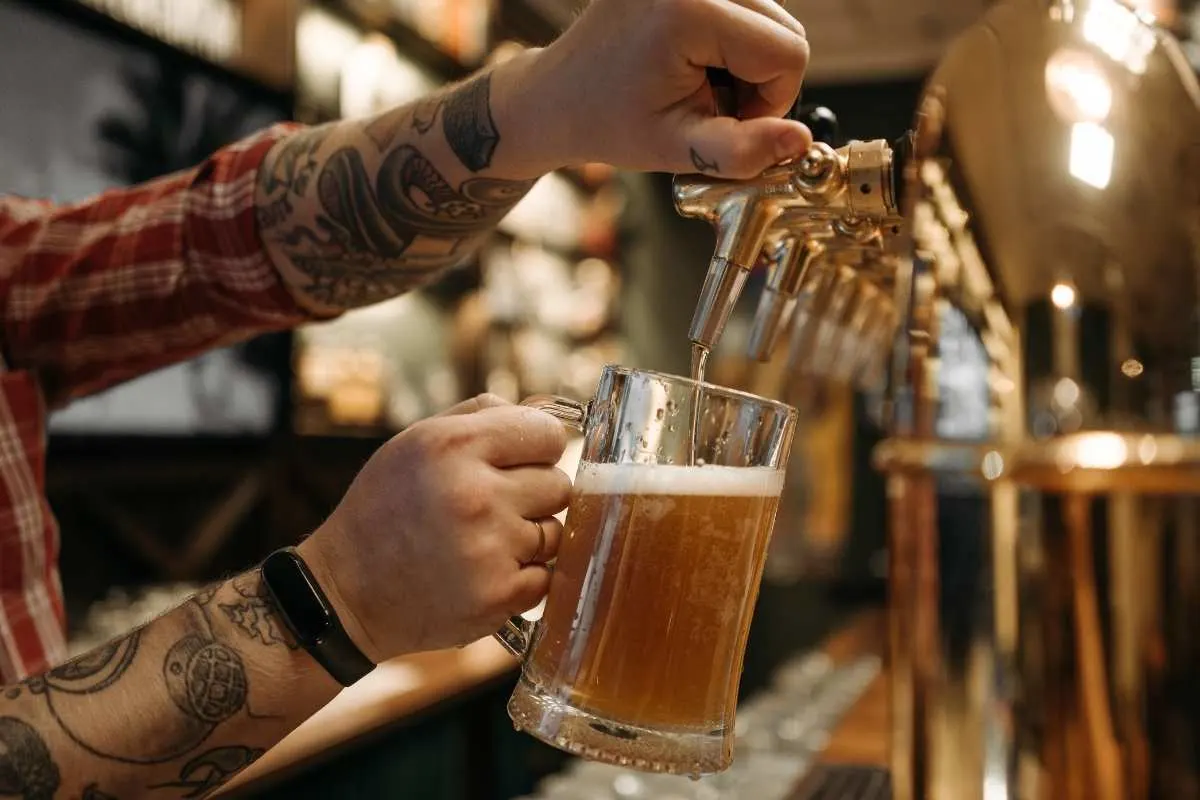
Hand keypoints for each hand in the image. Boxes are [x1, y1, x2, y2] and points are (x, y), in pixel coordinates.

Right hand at [299, 395, 570, 660]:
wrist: (346, 593)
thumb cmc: (387, 508)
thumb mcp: (418, 442)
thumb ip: (485, 416)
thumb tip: (552, 413)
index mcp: (452, 446)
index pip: (548, 434)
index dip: (537, 448)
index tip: (518, 462)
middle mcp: (474, 494)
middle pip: (558, 484)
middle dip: (533, 495)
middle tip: (490, 508)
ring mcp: (488, 549)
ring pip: (555, 532)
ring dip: (528, 538)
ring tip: (479, 542)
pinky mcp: (497, 596)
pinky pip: (544, 577)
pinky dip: (521, 579)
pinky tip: (481, 573)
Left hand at [528, 0, 811, 177]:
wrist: (555, 97)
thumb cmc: (605, 123)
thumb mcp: (675, 148)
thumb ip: (741, 149)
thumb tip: (800, 141)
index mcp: (691, 10)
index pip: (788, 53)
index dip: (770, 104)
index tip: (726, 124)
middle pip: (786, 30)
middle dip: (761, 82)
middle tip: (711, 108)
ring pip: (771, 19)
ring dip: (747, 63)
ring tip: (698, 88)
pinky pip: (744, 8)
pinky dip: (732, 44)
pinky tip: (695, 66)